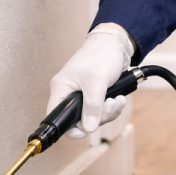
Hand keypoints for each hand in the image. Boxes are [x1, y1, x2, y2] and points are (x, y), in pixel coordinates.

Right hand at [47, 24, 134, 138]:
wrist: (116, 44)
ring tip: (117, 100)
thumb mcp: (97, 81)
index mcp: (61, 89)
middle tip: (109, 105)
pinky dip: (112, 107)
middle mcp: (69, 93)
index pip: (56, 117)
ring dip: (108, 112)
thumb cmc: (101, 55)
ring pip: (92, 117)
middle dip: (98, 117)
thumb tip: (88, 128)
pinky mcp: (94, 95)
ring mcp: (82, 95)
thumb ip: (92, 106)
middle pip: (78, 120)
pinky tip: (119, 98)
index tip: (85, 130)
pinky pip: (101, 110)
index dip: (69, 128)